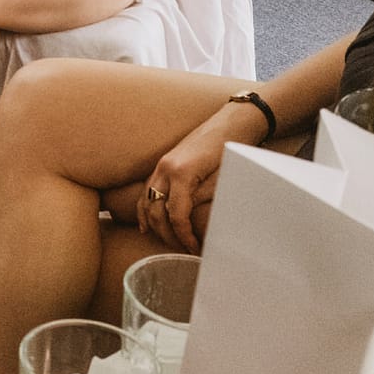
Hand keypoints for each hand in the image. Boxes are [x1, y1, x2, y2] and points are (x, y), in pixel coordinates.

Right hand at [137, 103, 266, 252]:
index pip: (176, 215)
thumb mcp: (221, 179)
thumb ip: (204, 200)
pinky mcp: (163, 165)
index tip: (194, 249)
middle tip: (183, 250)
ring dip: (154, 225)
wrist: (230, 123)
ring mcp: (161, 166)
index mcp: (181, 173)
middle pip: (156, 212)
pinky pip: (146, 191)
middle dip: (168, 235)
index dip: (184, 236)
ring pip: (146, 202)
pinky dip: (143, 210)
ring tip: (168, 242)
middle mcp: (165, 169)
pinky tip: (145, 226)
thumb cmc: (229, 149)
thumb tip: (196, 225)